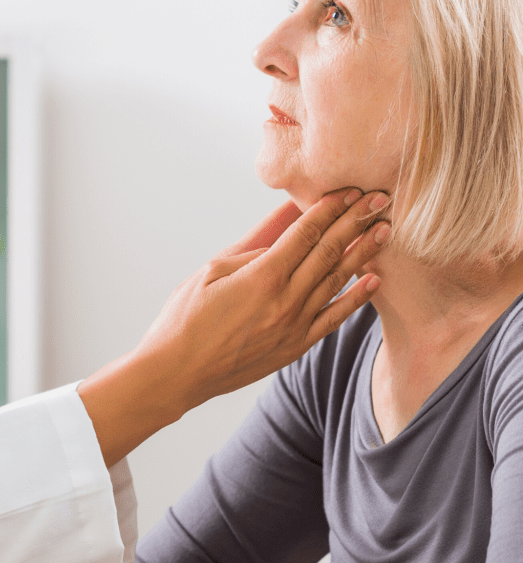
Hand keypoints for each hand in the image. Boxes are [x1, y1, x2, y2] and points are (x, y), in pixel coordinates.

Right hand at [79, 188, 389, 464]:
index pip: (306, 233)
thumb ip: (255, 243)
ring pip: (337, 281)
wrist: (177, 373)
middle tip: (380, 199)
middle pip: (329, 252)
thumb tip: (285, 214)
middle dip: (356, 222)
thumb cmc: (185, 318)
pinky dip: (355, 297)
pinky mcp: (296, 347)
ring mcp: (294, 327)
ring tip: (384, 229)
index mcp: (261, 277)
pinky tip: (373, 279)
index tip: (350, 189)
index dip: (331, 208)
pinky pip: (334, 318)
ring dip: (364, 253)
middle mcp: (285, 301)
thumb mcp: (213, 269)